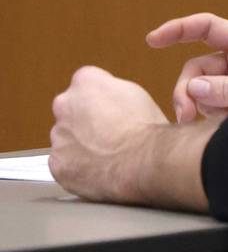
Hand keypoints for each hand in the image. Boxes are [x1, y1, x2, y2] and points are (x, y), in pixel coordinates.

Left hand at [50, 66, 167, 202]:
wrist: (143, 161)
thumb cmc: (145, 126)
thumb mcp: (136, 92)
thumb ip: (112, 90)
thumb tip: (107, 100)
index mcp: (85, 82)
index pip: (86, 83)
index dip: (102, 97)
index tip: (113, 108)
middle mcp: (64, 105)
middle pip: (71, 111)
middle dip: (84, 120)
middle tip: (109, 132)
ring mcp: (58, 136)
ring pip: (67, 138)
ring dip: (80, 144)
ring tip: (107, 155)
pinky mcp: (57, 164)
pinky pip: (64, 164)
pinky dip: (77, 167)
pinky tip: (98, 169)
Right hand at [147, 13, 227, 122]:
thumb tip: (194, 88)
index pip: (208, 27)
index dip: (178, 29)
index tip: (152, 40)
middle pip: (196, 69)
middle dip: (187, 91)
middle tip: (185, 116)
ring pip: (200, 92)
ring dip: (206, 109)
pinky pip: (212, 108)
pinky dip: (215, 119)